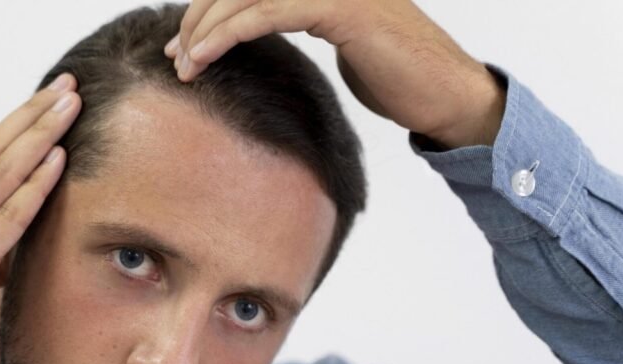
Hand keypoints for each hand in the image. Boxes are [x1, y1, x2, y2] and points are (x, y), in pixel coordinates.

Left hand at [165, 0, 504, 147]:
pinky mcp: (342, 7)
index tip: (183, 45)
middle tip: (175, 56)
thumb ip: (303, 21)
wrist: (447, 95)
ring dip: (206, 31)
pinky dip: (230, 34)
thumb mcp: (340, 41)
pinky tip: (206, 57)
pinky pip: (268, 13)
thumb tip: (260, 31)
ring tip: (184, 65)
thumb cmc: (397, 76)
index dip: (209, 9)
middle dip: (199, 19)